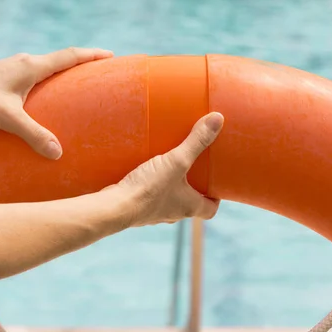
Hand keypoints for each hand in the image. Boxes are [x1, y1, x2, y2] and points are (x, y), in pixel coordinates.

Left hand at [0, 47, 112, 159]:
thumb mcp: (7, 118)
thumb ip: (33, 134)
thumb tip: (58, 153)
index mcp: (32, 66)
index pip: (70, 55)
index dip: (92, 54)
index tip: (111, 55)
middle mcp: (25, 63)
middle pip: (61, 59)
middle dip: (82, 63)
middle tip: (100, 73)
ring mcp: (14, 68)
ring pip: (46, 67)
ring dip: (64, 73)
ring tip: (77, 88)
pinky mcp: (5, 77)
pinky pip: (34, 76)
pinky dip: (48, 82)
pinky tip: (44, 99)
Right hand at [110, 112, 223, 226]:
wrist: (114, 207)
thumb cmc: (149, 189)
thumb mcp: (177, 160)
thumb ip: (196, 141)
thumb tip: (218, 119)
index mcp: (189, 206)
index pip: (210, 209)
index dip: (216, 197)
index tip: (216, 184)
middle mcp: (174, 213)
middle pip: (190, 202)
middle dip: (193, 186)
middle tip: (194, 168)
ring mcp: (154, 212)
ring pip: (169, 199)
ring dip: (172, 185)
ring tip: (169, 165)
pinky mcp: (137, 206)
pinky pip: (149, 196)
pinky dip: (152, 185)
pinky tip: (145, 170)